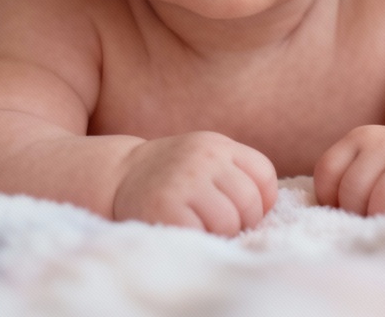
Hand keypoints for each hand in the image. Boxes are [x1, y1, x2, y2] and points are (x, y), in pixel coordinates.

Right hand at [112, 132, 277, 235]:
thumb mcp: (206, 158)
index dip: (259, 200)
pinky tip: (183, 228)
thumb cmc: (173, 175)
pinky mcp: (166, 206)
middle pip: (250, 202)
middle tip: (216, 221)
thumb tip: (266, 209)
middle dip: (239, 221)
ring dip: (218, 233)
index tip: (239, 208)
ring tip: (198, 224)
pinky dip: (197, 239)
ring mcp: (185, 180)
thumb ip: (236, 172)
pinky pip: (202, 234)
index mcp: (219, 145)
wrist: (119, 175)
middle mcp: (204, 157)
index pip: (264, 175)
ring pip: (230, 222)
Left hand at [314, 125, 384, 214]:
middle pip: (352, 192)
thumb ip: (346, 178)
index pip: (327, 173)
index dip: (331, 200)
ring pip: (381, 203)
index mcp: (361, 136)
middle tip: (374, 217)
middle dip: (359, 214)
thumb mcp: (371, 162)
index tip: (348, 208)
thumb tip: (318, 215)